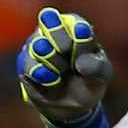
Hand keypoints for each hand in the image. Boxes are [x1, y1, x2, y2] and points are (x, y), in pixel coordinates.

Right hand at [18, 6, 113, 127]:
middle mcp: (53, 31)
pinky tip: (51, 79)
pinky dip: (40, 72)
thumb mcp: (101, 76)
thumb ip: (97, 67)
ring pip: (39, 44)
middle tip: (66, 49)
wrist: (71, 106)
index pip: (74, 22)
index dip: (78, 29)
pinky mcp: (26, 64)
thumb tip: (81, 64)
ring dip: (52, 59)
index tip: (81, 32)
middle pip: (51, 23)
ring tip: (62, 72)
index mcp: (76, 28)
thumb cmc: (88, 82)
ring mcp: (37, 46)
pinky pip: (28, 64)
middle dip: (59, 37)